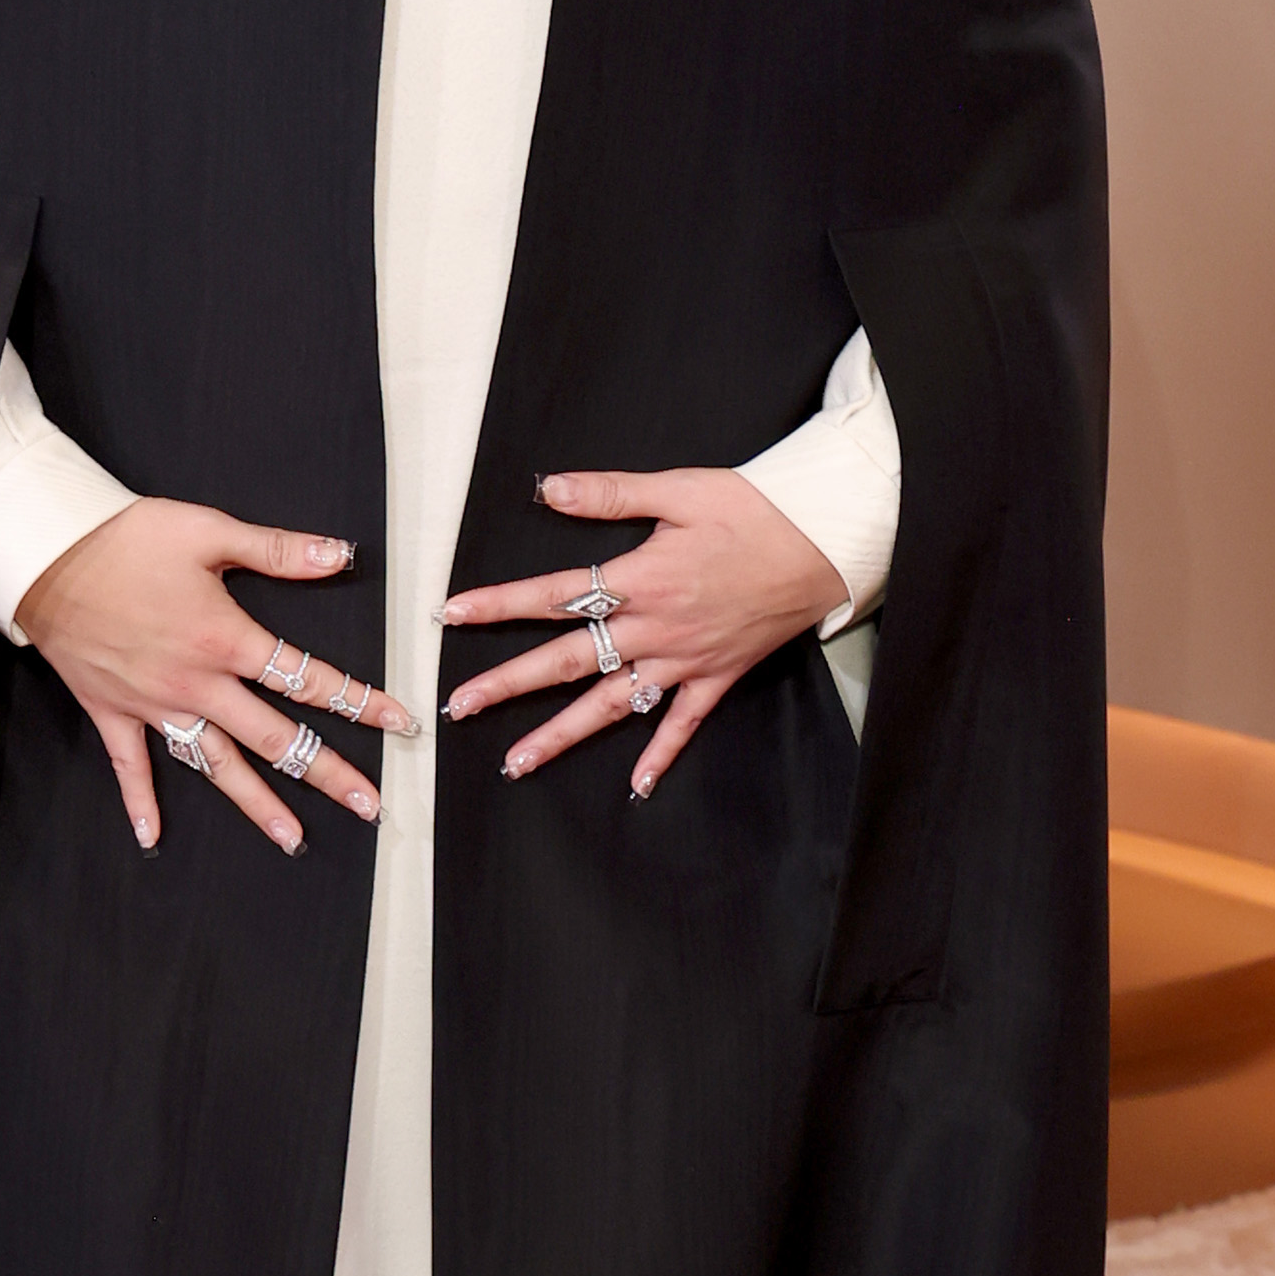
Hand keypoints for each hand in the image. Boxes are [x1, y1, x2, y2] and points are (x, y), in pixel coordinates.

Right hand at [15, 497, 419, 856]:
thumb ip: (278, 550)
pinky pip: (130, 768)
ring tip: (294, 841)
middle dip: (328, 773)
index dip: (358, 701)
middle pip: (274, 739)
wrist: (46, 554)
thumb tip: (341, 554)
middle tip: (370, 806)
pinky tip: (152, 840)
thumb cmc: (125, 539)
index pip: (306, 679)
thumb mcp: (207, 531)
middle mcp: (196, 684)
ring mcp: (154, 706)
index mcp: (225, 640)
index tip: (399, 722)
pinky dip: (140, 805)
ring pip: (216, 766)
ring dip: (257, 804)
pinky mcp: (112, 713)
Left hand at [439, 466, 846, 797]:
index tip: (451, 615)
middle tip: (459, 707)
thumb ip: (610, 494)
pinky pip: (683, 724)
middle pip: (567, 661)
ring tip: (516, 763)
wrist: (823, 542)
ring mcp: (685, 659)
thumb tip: (547, 488)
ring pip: (612, 705)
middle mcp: (655, 627)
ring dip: (562, 736)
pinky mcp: (717, 676)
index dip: (499, 604)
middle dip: (508, 685)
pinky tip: (636, 787)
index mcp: (639, 578)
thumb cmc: (753, 510)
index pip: (553, 595)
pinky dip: (660, 756)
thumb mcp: (679, 489)